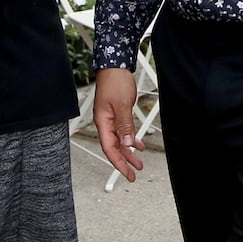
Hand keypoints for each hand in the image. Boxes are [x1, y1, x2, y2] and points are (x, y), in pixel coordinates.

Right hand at [94, 67, 144, 182]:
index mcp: (103, 122)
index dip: (118, 163)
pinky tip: (139, 144)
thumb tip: (127, 143)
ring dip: (129, 152)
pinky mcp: (118, 114)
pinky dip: (131, 139)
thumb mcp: (122, 104)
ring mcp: (111, 119)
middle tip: (133, 174)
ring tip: (139, 163)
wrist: (115, 67)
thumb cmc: (114, 82)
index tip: (127, 173)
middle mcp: (106, 123)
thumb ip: (124, 124)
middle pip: (115, 147)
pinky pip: (124, 131)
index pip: (109, 148)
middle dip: (124, 162)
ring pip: (120, 140)